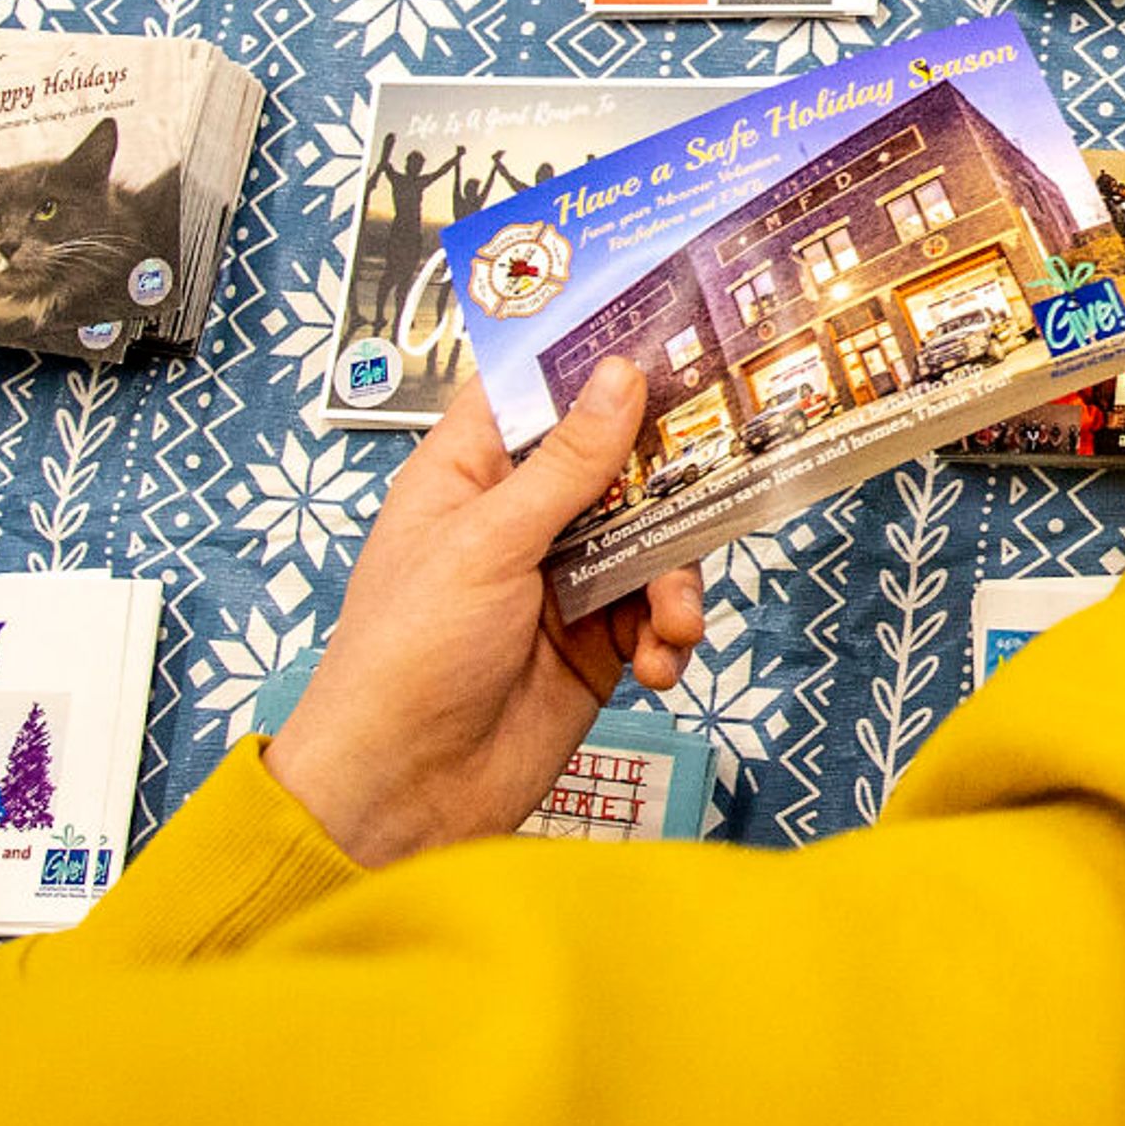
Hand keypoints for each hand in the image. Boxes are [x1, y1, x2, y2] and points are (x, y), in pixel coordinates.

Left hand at [262, 363, 706, 867]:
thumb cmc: (405, 660)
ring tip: (672, 619)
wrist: (407, 795)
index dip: (592, 360)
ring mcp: (561, 583)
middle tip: (719, 469)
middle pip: (615, 465)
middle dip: (669, 477)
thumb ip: (567, 465)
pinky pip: (657, 616)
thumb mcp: (487, 544)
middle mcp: (520, 521)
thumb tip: (621, 377)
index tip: (666, 331)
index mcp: (469, 476)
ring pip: (653, 542)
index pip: (534, 394)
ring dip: (675, 578)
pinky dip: (670, 636)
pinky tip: (658, 664)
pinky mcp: (597, 645)